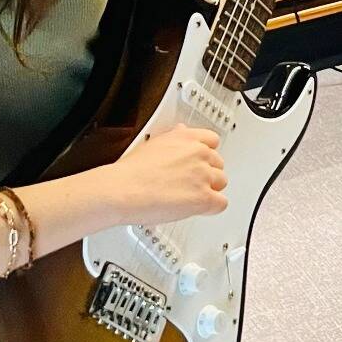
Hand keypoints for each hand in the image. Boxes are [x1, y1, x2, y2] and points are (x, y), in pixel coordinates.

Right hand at [99, 124, 227, 226]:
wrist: (121, 190)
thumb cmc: (129, 172)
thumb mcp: (151, 143)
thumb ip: (173, 138)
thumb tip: (181, 132)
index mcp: (186, 137)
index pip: (212, 141)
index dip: (205, 156)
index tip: (199, 163)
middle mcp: (199, 153)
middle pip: (218, 164)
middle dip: (206, 175)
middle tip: (188, 185)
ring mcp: (203, 175)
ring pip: (221, 183)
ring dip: (209, 191)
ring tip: (187, 197)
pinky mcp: (203, 198)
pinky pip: (220, 204)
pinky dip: (210, 209)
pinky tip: (195, 209)